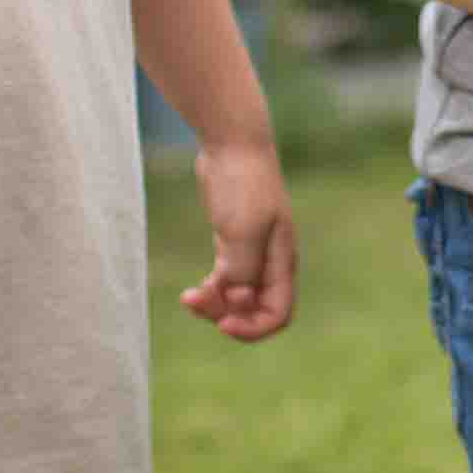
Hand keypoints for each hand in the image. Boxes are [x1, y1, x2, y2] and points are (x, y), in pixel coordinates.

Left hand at [179, 139, 296, 341]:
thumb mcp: (242, 231)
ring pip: (237, 297)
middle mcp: (271, 262)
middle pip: (255, 310)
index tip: (223, 324)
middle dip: (227, 315)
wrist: (233, 144)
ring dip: (215, 304)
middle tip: (198, 302)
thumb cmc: (244, 185)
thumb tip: (237, 300)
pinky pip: (225, 279)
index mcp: (282, 262)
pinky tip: (193, 291)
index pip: (278, 314)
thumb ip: (242, 270)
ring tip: (190, 298)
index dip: (253, 328)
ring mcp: (252, 251)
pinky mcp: (232, 240)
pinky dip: (210, 290)